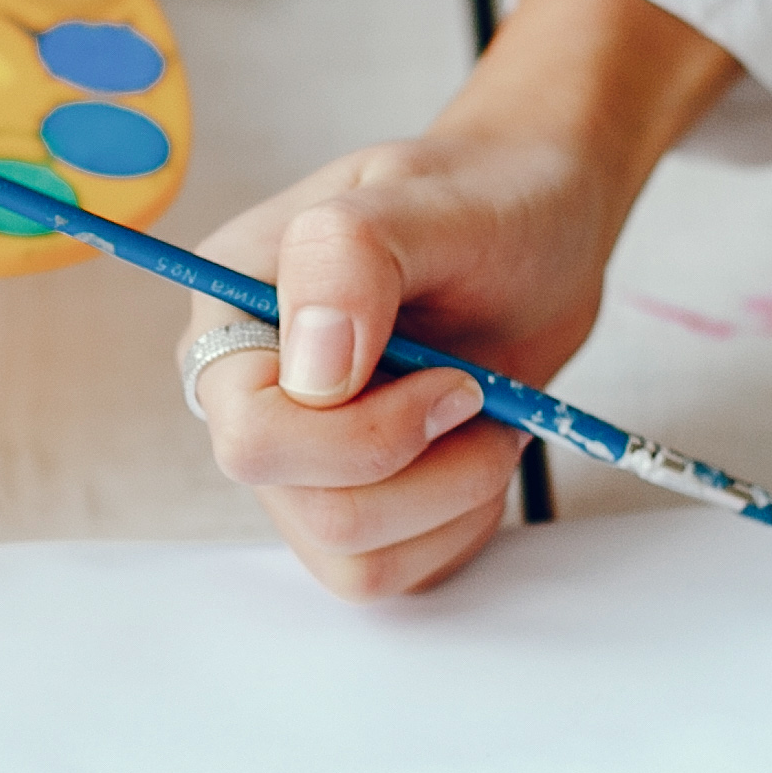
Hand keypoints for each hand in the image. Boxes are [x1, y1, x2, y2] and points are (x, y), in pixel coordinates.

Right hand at [195, 0, 743, 596]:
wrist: (541, 228)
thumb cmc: (481, 199)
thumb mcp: (421, 198)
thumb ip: (346, 260)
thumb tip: (310, 372)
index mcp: (230, 316)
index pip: (249, 436)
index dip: (354, 434)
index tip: (447, 377)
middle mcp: (251, 398)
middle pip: (308, 510)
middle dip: (422, 468)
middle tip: (477, 391)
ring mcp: (300, 460)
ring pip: (354, 559)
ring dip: (450, 500)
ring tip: (488, 419)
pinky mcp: (354, 503)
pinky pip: (395, 574)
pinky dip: (459, 527)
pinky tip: (477, 452)